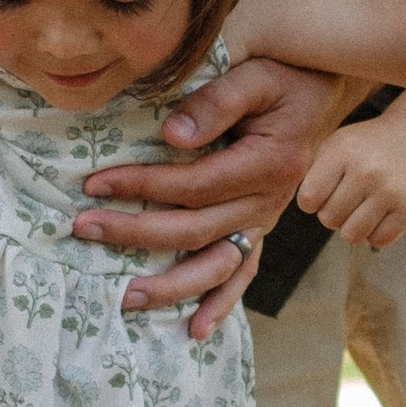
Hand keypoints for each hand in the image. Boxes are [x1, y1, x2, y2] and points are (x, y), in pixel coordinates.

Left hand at [74, 56, 345, 337]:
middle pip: (194, 230)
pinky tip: (195, 330)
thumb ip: (218, 101)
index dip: (143, 186)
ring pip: (215, 266)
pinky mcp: (260, 230)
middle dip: (135, 233)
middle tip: (83, 228)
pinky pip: (242, 275)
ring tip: (124, 298)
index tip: (95, 183)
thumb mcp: (257, 76)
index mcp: (266, 165)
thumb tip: (174, 134)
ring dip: (171, 287)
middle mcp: (268, 202)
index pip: (194, 186)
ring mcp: (265, 222)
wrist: (322, 92)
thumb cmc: (284, 77)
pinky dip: (221, 304)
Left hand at [297, 121, 405, 248]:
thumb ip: (314, 174)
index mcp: (342, 152)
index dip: (313, 201)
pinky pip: (379, 240)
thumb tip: (307, 210)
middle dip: (334, 214)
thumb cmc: (370, 146)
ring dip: (353, 227)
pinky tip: (381, 214)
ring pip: (351, 235)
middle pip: (328, 219)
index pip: (308, 199)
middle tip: (348, 200)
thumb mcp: (337, 144)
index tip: (325, 193)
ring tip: (362, 209)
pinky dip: (377, 233)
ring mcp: (390, 191)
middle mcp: (366, 171)